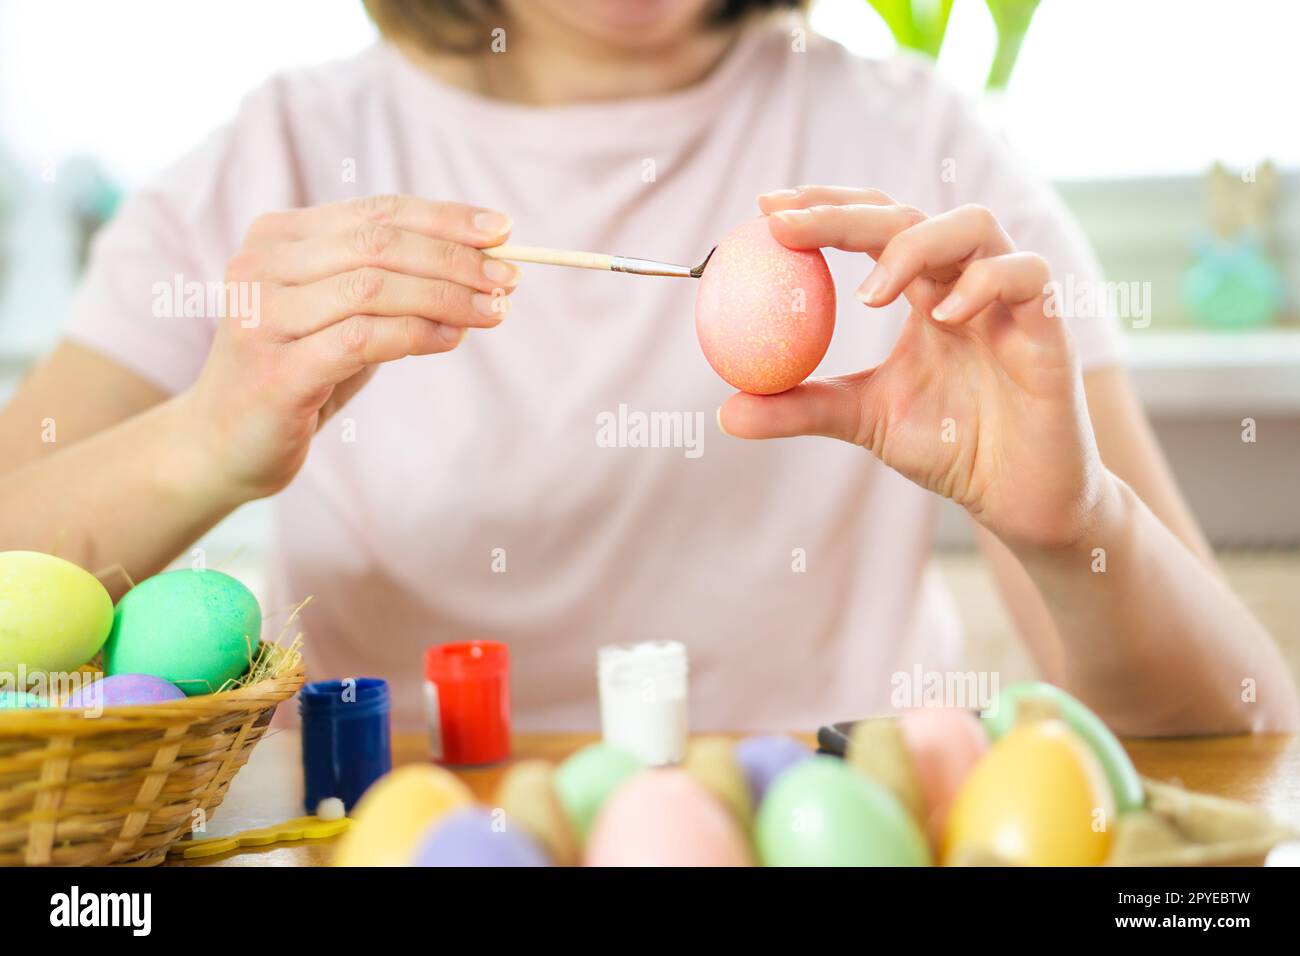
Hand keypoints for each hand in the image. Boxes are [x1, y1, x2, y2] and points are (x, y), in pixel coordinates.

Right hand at [183, 194, 517, 501]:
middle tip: (510, 278)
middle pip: (379, 245)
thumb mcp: (344, 317)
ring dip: (446, 297)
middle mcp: (261, 266)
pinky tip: (451, 341)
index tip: (504, 229)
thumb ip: (393, 287)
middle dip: (455, 259)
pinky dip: (415, 335)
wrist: (221, 444)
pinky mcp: (274, 369)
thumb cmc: (297, 373)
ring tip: (494, 312)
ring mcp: (261, 316)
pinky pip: (361, 339)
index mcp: (277, 237)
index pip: (377, 211)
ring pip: (373, 287)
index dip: (445, 218)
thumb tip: (481, 268)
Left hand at [718, 185, 1109, 551]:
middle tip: (786, 225)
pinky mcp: (1050, 325)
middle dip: (843, 212)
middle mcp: (965, 278)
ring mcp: (1010, 296)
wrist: (1017, 498)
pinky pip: (1026, 276)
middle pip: (909, 213)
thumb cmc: (950, 447)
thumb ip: (801, 407)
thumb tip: (725, 411)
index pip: (873, 224)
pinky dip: (983, 283)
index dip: (823, 208)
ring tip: (869, 295)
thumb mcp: (863, 420)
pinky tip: (943, 317)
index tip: (765, 210)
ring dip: (913, 246)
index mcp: (923, 289)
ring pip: (972, 224)